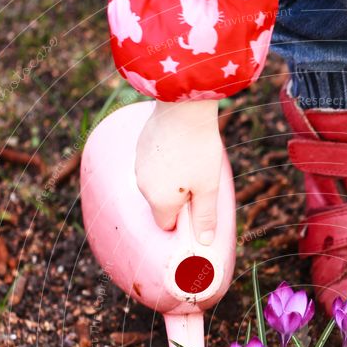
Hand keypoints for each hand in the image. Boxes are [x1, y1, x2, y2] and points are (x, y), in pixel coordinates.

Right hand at [135, 99, 221, 242]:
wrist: (184, 104)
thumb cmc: (199, 149)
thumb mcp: (209, 187)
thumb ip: (205, 217)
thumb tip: (204, 242)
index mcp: (159, 201)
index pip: (166, 225)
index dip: (183, 220)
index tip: (197, 205)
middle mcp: (143, 186)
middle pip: (161, 204)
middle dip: (178, 198)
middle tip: (199, 179)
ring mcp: (138, 164)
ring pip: (156, 183)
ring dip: (172, 179)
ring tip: (190, 160)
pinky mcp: (140, 146)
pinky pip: (153, 164)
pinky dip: (165, 162)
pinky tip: (180, 147)